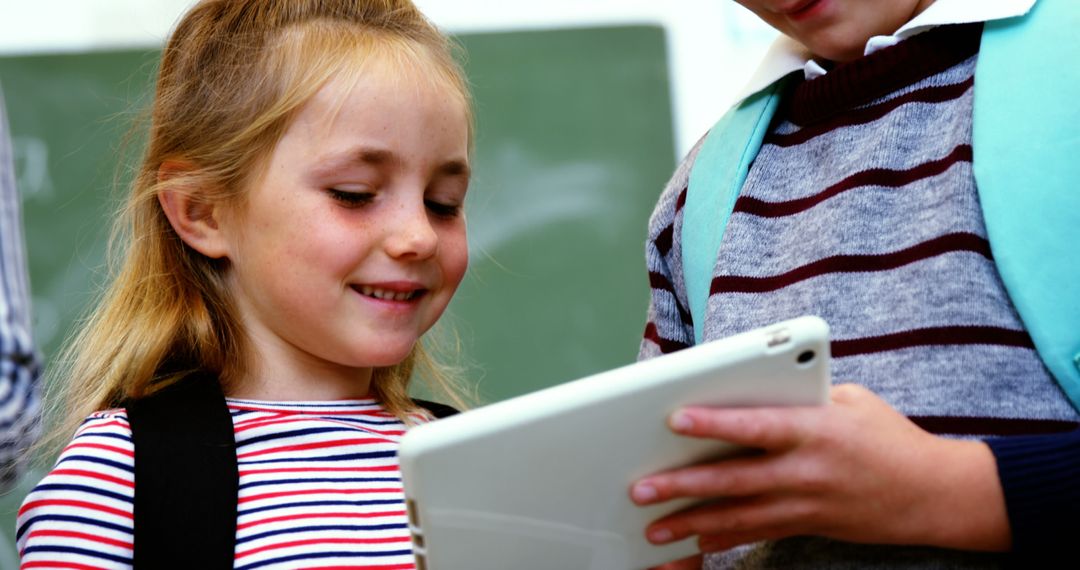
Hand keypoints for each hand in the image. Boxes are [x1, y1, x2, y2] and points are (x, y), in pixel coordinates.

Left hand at [630, 384, 1009, 566]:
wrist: (934, 495)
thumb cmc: (889, 439)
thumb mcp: (851, 401)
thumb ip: (802, 394)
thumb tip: (754, 387)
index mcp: (816, 430)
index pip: (756, 426)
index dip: (714, 424)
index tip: (675, 419)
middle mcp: (806, 471)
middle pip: (735, 480)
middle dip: (684, 485)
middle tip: (642, 489)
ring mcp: (806, 504)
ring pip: (739, 516)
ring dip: (693, 522)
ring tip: (654, 527)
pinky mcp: (808, 525)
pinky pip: (757, 534)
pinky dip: (723, 538)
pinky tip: (695, 541)